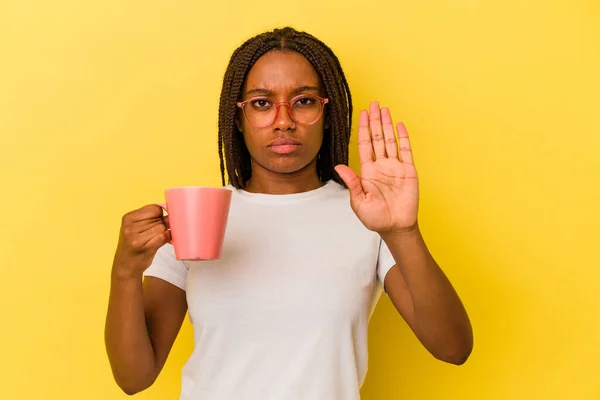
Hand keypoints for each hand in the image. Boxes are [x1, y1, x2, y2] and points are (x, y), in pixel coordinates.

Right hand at [112, 205, 170, 279]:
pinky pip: (163, 236)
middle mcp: (130, 227)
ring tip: (155, 239)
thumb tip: (172, 211)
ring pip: (162, 227)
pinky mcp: (145, 248)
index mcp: (128, 218)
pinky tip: (161, 242)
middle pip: (159, 218)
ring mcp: (136, 238)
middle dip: (161, 224)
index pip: (154, 208)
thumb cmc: (134, 245)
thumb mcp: (135, 227)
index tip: (156, 222)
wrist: (125, 266)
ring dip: (163, 233)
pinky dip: (166, 238)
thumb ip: (150, 218)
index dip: (160, 215)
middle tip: (154, 233)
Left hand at [335, 102, 418, 233]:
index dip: (363, 129)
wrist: (395, 227)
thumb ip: (352, 183)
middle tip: (373, 104)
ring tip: (384, 109)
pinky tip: (399, 125)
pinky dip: (403, 137)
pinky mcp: (408, 171)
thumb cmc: (375, 218)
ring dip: (387, 125)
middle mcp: (381, 165)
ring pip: (390, 140)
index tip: (362, 114)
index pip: (364, 145)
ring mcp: (395, 167)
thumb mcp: (359, 202)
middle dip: (375, 121)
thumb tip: (339, 166)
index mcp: (367, 171)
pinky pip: (406, 151)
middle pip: (377, 138)